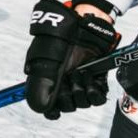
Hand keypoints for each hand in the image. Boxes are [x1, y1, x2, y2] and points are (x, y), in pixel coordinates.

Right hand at [24, 0, 120, 119]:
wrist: (82, 26)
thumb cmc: (60, 40)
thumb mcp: (44, 62)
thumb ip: (39, 86)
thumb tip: (40, 109)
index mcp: (48, 81)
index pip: (48, 107)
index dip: (52, 111)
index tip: (55, 111)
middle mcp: (64, 85)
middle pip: (67, 106)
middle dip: (67, 96)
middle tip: (67, 78)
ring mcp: (80, 83)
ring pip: (82, 103)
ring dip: (81, 89)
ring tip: (80, 72)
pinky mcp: (97, 80)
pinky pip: (99, 98)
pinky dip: (95, 90)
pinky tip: (90, 76)